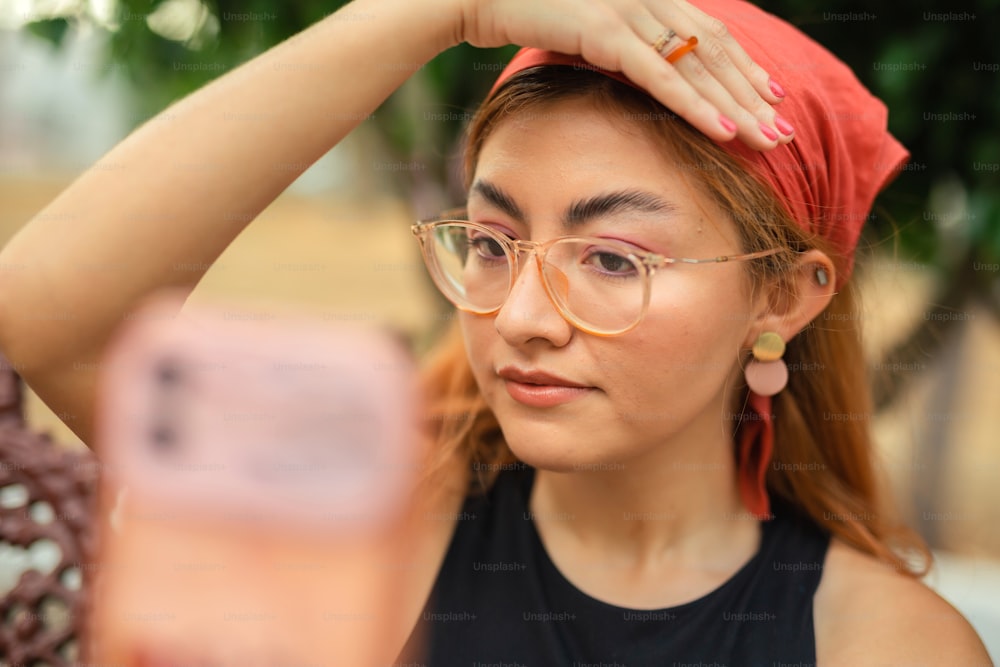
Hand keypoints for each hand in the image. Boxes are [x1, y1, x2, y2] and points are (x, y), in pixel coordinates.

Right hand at [457, 0, 787, 149]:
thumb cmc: (528, 6)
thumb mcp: (585, 22)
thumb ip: (618, 38)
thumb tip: (635, 66)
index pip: (712, 34)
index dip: (746, 66)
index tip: (772, 95)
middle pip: (716, 53)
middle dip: (753, 94)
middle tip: (783, 129)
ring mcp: (629, 13)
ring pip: (699, 68)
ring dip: (738, 107)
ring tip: (769, 140)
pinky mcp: (606, 32)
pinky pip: (662, 77)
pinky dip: (696, 107)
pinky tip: (725, 132)